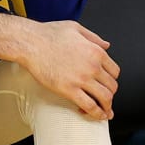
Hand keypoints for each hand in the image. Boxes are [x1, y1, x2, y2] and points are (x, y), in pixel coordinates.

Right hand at [0, 16, 118, 120]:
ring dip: (107, 106)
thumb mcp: (76, 28)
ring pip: (105, 98)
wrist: (30, 43)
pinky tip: (97, 116)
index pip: (114, 71)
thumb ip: (94, 38)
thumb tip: (106, 45)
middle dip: (110, 94)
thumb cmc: (48, 34)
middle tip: (104, 98)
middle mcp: (92, 66)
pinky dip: (96, 114)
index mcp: (95, 51)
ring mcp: (81, 79)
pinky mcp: (69, 90)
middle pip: (112, 86)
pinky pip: (89, 106)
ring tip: (104, 110)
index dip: (111, 79)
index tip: (107, 84)